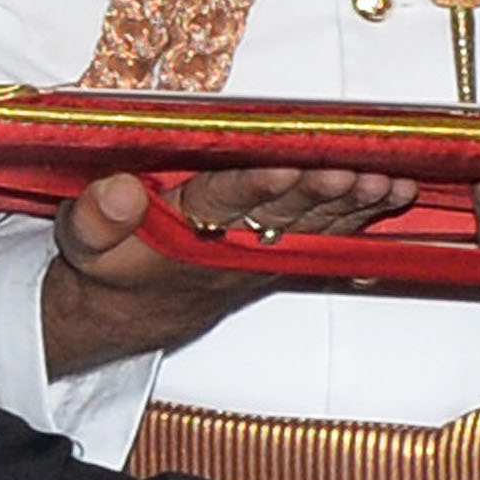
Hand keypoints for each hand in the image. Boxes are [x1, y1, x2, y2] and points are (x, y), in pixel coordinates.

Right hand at [39, 167, 420, 372]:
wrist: (136, 311)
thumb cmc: (113, 265)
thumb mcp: (84, 245)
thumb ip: (95, 219)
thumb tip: (118, 191)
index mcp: (185, 235)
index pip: (222, 205)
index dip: (254, 187)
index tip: (283, 168)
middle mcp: (234, 245)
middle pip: (284, 215)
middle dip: (321, 194)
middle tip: (355, 171)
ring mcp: (266, 251)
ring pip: (316, 226)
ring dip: (353, 207)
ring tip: (387, 183)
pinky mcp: (286, 253)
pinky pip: (330, 234)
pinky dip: (363, 216)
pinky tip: (395, 195)